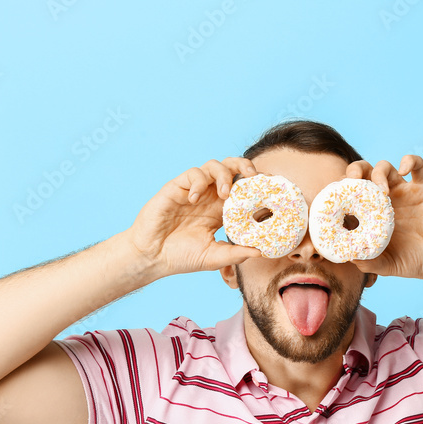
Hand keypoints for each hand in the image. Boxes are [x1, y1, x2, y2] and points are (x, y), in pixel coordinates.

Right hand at [125, 157, 262, 276]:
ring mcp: (194, 191)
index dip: (256, 186)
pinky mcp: (176, 187)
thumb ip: (235, 254)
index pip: (243, 190)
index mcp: (221, 210)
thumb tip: (260, 252)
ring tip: (225, 194)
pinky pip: (193, 174)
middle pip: (231, 169)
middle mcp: (210, 197)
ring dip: (224, 175)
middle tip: (253, 177)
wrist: (152, 257)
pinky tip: (195, 199)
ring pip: (213, 166)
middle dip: (244, 166)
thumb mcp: (213, 257)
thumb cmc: (181, 257)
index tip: (270, 190)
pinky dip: (199, 183)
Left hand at [344, 155, 422, 280]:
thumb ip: (369, 262)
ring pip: (385, 167)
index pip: (350, 195)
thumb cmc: (413, 263)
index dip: (341, 191)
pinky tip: (403, 170)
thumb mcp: (387, 266)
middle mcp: (384, 200)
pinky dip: (409, 161)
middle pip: (363, 174)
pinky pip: (417, 165)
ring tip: (382, 190)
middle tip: (354, 181)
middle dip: (354, 171)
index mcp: (371, 214)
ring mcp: (403, 192)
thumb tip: (349, 257)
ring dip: (378, 172)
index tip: (337, 197)